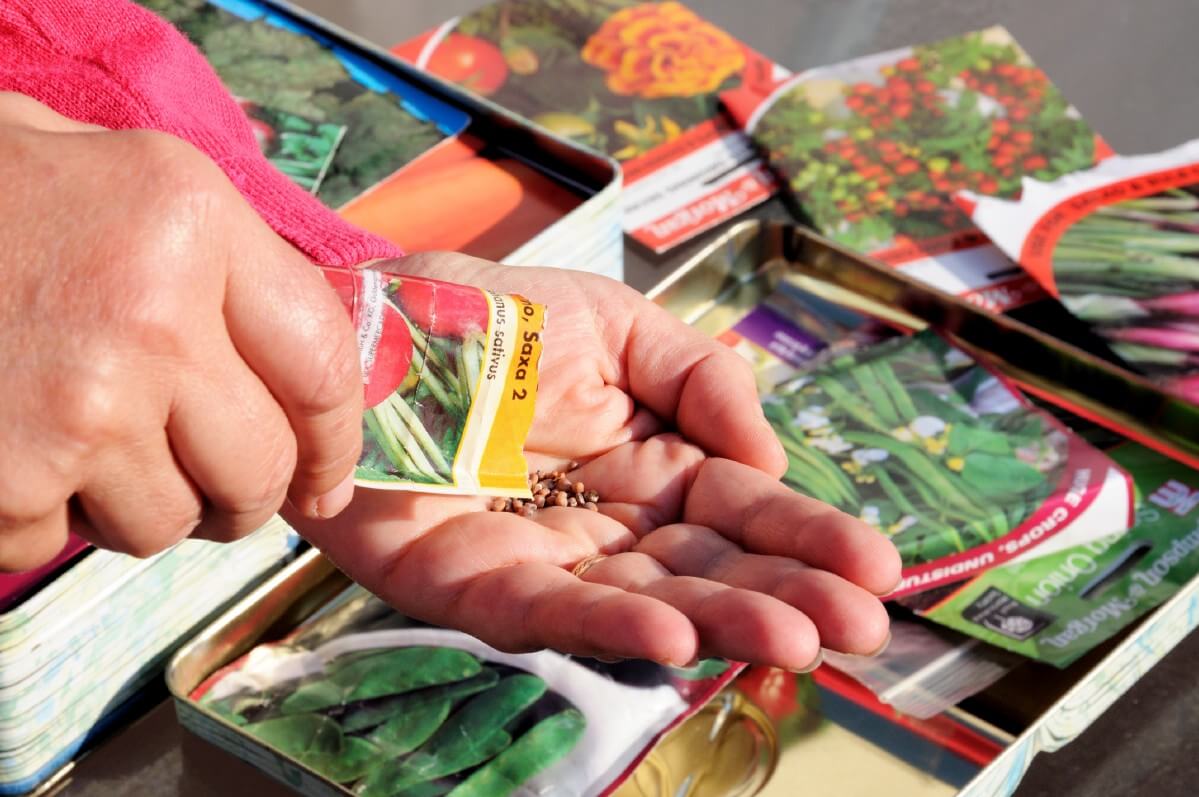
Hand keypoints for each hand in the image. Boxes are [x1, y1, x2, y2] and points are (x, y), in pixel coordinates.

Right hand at [0, 93, 362, 569]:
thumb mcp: (117, 172)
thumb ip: (225, 257)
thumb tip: (306, 351)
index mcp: (191, 226)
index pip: (321, 364)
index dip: (338, 441)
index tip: (328, 480)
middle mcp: (151, 321)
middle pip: (259, 470)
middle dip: (246, 495)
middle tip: (218, 486)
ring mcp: (76, 410)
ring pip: (166, 522)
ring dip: (141, 504)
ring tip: (87, 442)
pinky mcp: (5, 483)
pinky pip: (58, 542)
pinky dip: (41, 517)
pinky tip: (14, 449)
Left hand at [291, 252, 900, 669]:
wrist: (361, 326)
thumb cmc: (482, 318)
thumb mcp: (611, 322)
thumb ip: (698, 377)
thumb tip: (769, 459)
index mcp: (650, 461)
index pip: (743, 507)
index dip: (808, 536)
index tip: (877, 567)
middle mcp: (609, 523)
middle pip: (710, 567)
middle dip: (788, 595)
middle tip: (861, 626)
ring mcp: (543, 561)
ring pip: (645, 601)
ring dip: (721, 622)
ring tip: (794, 639)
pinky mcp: (469, 587)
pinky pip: (545, 611)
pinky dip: (609, 626)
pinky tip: (674, 636)